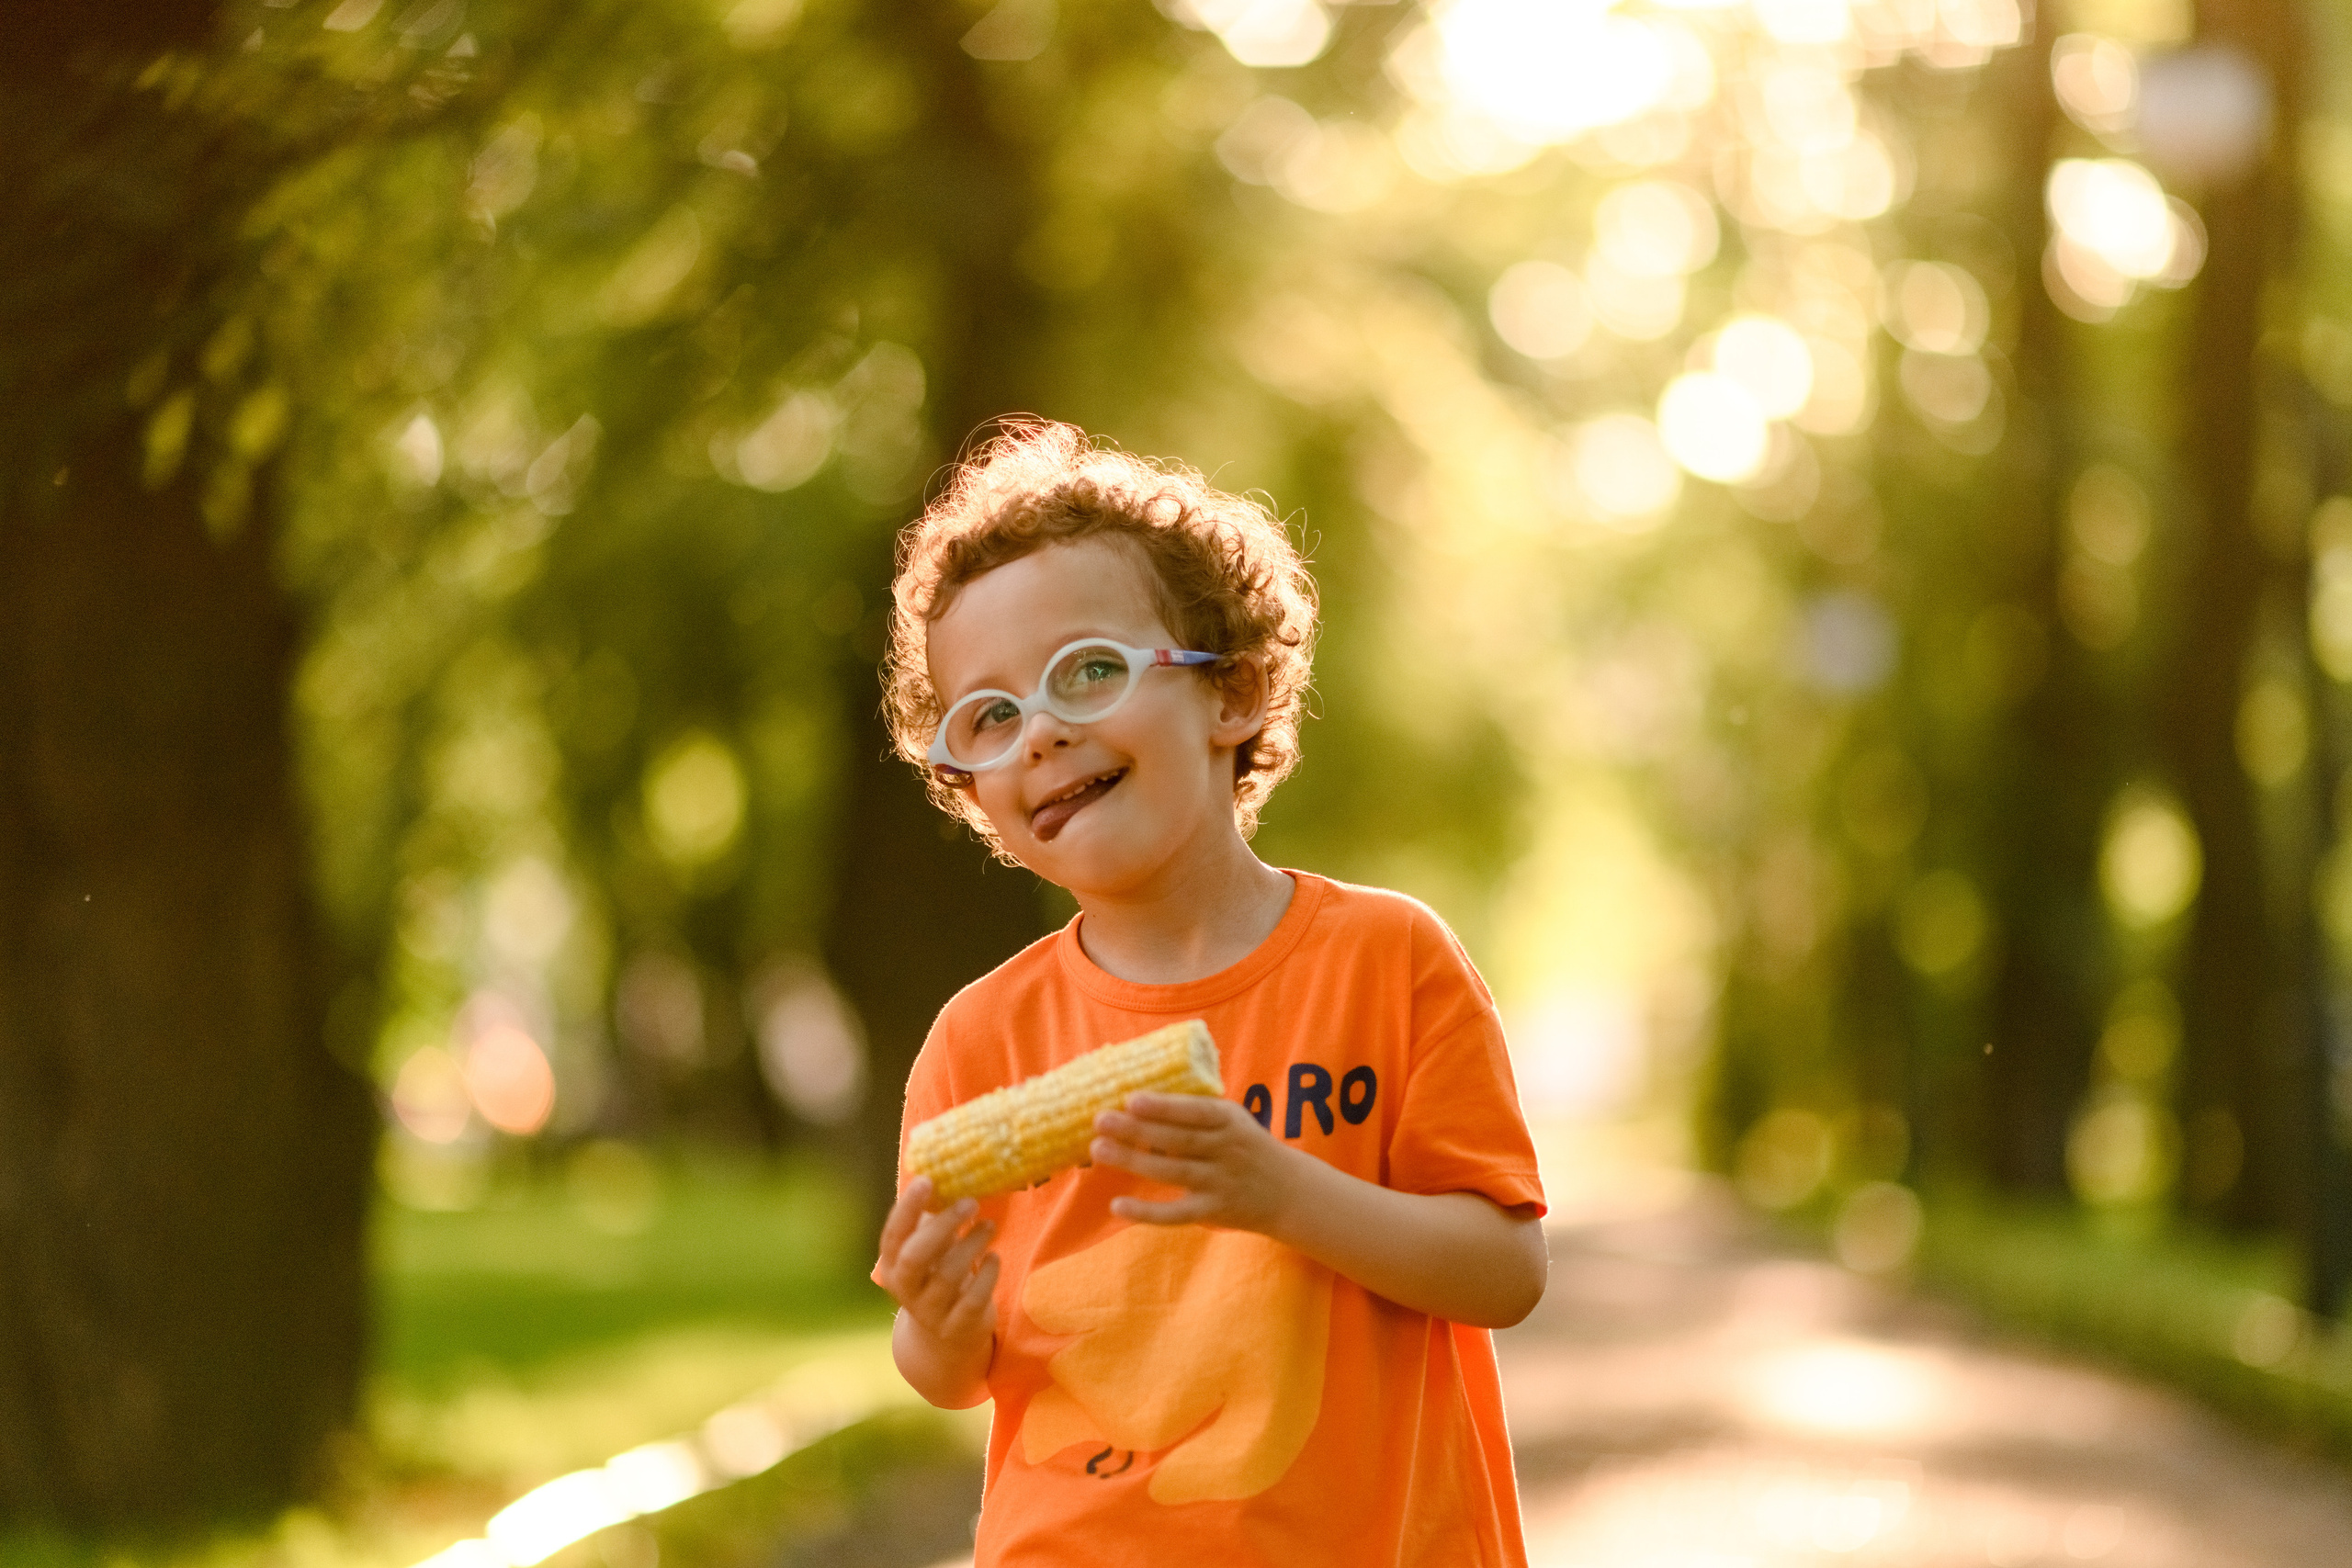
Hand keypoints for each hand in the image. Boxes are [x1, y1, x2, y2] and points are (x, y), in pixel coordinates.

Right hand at [874, 1177, 999, 1350]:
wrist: (949, 1336)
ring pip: (948, 1275)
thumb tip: (950, 1174)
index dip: (907, 1208)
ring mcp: (929, 1312)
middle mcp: (905, 1290)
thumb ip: (932, 1223)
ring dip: (972, 1244)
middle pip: (916, 1256)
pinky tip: (994, 1257)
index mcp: (893, 1265)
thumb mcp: (930, 1251)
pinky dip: (987, 1274)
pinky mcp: (956, 1327)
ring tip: (989, 1225)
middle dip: (943, 1225)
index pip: (893, 1235)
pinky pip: (973, 1299)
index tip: (927, 1180)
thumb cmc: (939, 1276)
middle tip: (970, 1201)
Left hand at [1091, 1092, 1303, 1231]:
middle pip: (1177, 1140)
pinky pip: (1176, 1214)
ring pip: (1172, 1172)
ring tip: (1098, 1149)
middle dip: (1137, 1129)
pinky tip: (1117, 1205)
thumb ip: (1195, 1110)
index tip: (1132, 1098)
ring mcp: (1219, 1182)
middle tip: (1100, 1120)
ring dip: (1133, 1160)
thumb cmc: (1246, 1147)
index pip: (1195, 1111)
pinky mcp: (1212, 1211)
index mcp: (1230, 1120)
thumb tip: (1136, 1098)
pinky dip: (1146, 1212)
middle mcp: (1226, 1150)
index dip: (1164, 1106)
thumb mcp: (1232, 1120)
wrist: (1289, 1191)